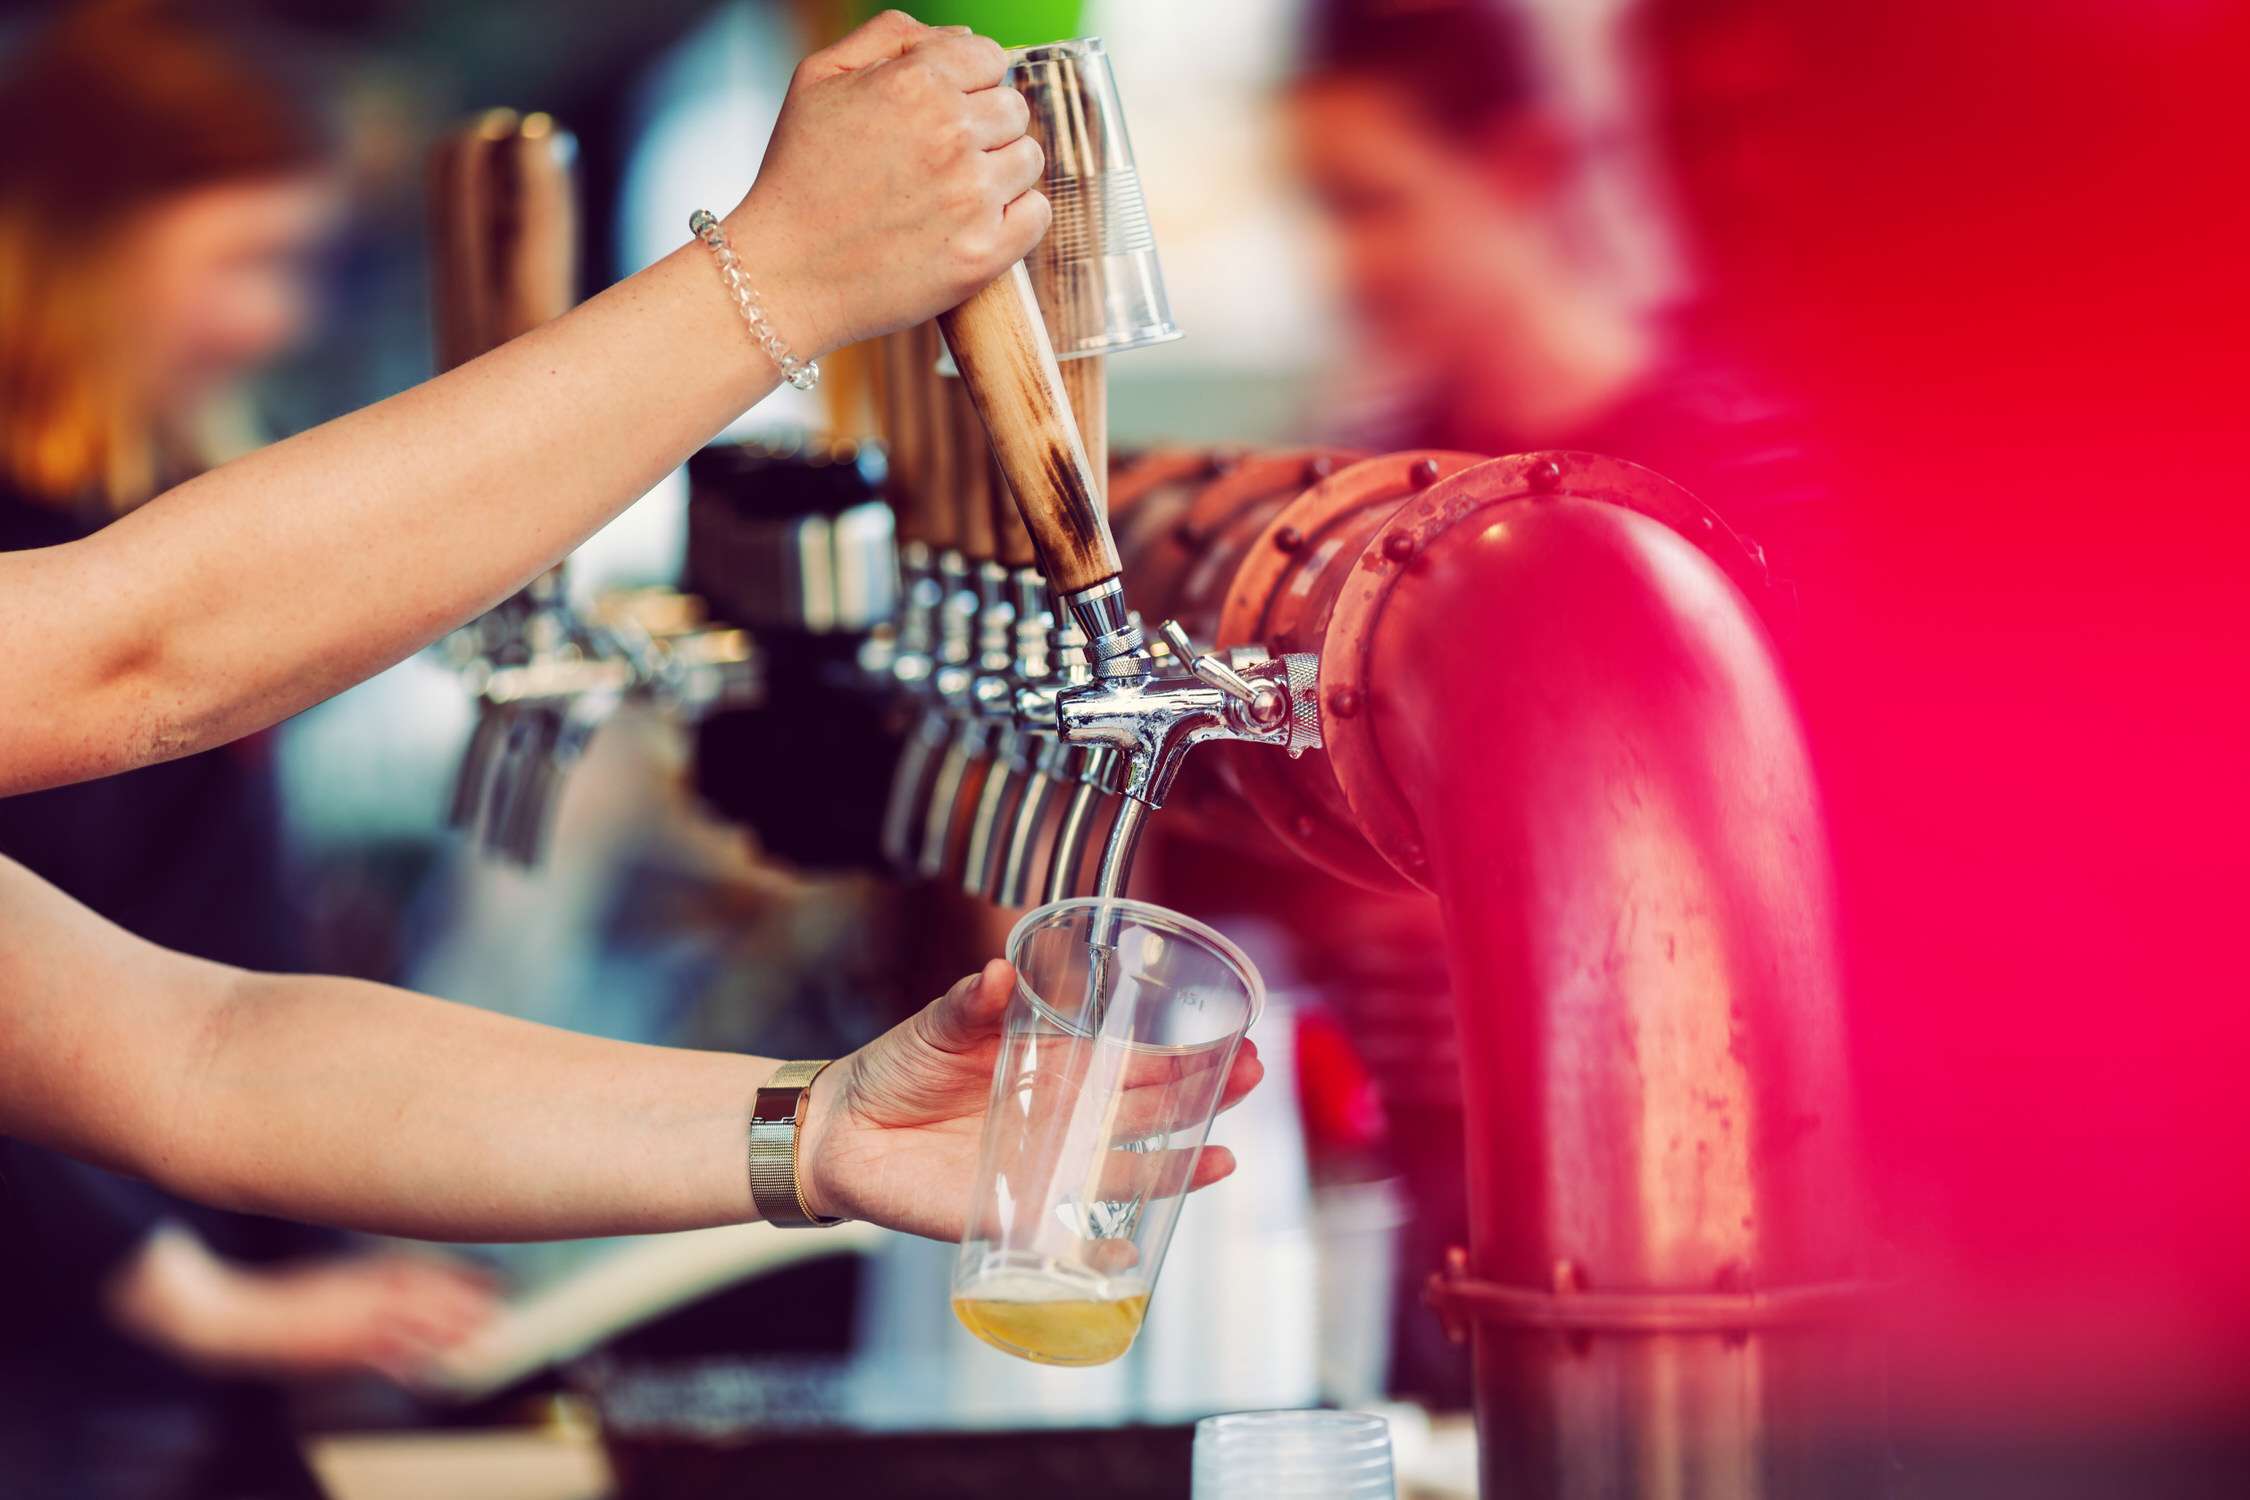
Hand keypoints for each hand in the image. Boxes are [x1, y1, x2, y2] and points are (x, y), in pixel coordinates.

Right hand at [237, 1251, 498, 1383]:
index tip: (492, 1281)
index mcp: (369, 1272)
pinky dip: (408, 1366)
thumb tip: (407, 1282)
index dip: (462, 1276)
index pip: (426, 1271)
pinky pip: (385, 1359)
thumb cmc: (297, 1298)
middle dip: (464, 1305)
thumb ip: (376, 1280)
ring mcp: (359, 1322)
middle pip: (428, 1297)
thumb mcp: (343, 1278)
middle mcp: (370, 1294)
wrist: (255, 1319)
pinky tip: (427, 1374)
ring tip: (477, 1339)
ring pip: (414, 1327)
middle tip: (496, 1312)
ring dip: (448, 1334)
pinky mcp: (345, 1352)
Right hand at [726, 11, 1047, 357]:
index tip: (943, 111)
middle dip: (983, 126)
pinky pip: (1037, 215)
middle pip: (1013, 108)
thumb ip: (891, 36)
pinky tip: (975, 222)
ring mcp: (972, 196)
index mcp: (915, 83)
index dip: (968, 81)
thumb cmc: (798, 176)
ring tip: (951, 193)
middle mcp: (951, 134)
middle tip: (939, 158)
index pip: (990, 57)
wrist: (784, 275)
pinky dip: (1017, 216)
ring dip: (1000, 171)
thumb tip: (965, 35)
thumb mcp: (819, 78)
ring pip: (1028, 159)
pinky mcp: (984, 254)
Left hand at [798, 960, 1264, 1239]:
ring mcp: (1047, 1168)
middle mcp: (1065, 1119)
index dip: (1188, 1054)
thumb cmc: (897, 1068)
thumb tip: (1003, 970)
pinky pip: (1069, 1237)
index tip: (1235, 1039)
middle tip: (1249, 1076)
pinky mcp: (1013, 1214)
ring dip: (1178, 1169)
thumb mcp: (940, 1024)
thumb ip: (973, 1002)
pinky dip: (1100, 1248)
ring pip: (1128, 1172)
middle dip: (1205, 1096)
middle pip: (1152, 1113)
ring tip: (1223, 1159)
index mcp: (1058, 1067)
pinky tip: (1130, 1248)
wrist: (841, 1129)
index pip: (1138, 1062)